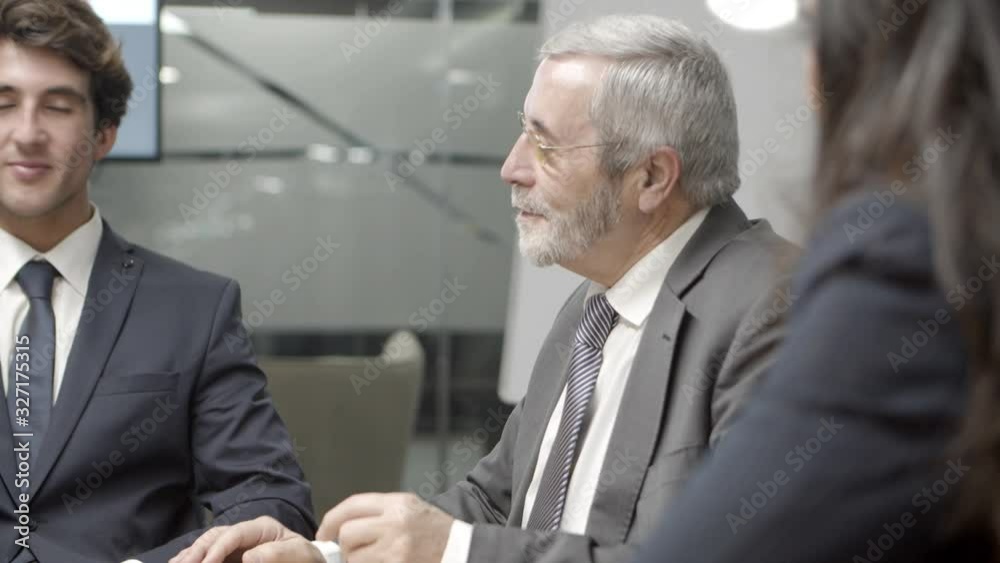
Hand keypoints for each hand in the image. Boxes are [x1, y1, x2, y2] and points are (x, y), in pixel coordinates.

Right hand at [169, 516, 323, 562]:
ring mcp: (237, 544)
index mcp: (262, 528)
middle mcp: (245, 533)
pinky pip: (209, 554)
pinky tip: (178, 562)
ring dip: (189, 555)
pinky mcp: (232, 556)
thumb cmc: (306, 559)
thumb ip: (277, 554)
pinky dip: (193, 557)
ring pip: (207, 544)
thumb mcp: (300, 555)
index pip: (233, 534)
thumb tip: (249, 557)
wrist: (307, 562)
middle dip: (197, 552)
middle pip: (215, 536)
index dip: (217, 548)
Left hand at [319, 492, 454, 562]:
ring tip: (374, 559)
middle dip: (346, 546)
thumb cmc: (436, 531)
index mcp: (397, 503)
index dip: (331, 520)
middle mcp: (396, 523)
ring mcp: (397, 549)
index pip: (352, 505)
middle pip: (348, 533)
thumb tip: (341, 525)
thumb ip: (378, 512)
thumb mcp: (410, 508)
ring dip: (357, 561)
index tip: (325, 533)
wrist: (462, 551)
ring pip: (354, 557)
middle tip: (353, 552)